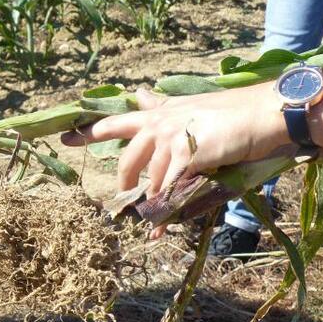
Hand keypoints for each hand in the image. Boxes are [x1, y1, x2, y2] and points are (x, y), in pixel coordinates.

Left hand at [61, 85, 288, 236]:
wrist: (260, 115)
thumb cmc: (227, 113)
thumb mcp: (187, 106)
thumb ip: (161, 106)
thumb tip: (141, 92)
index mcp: (154, 115)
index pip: (113, 122)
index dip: (86, 132)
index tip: (63, 138)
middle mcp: (157, 125)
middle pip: (127, 163)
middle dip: (126, 187)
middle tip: (129, 204)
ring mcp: (171, 140)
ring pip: (151, 183)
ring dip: (153, 206)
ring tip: (154, 223)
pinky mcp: (187, 156)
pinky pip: (170, 192)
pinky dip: (165, 215)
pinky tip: (161, 229)